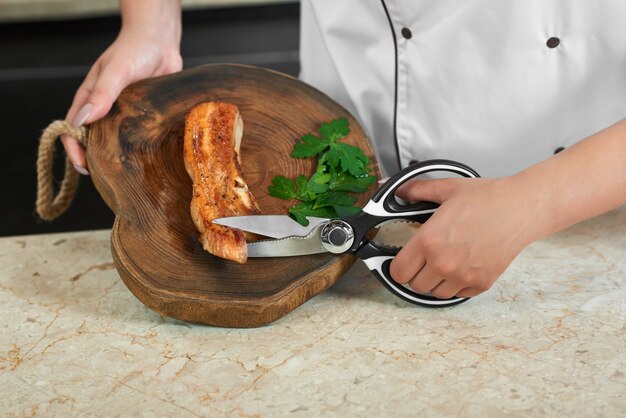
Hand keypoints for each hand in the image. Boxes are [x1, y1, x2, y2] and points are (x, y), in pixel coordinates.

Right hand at [62, 2, 181, 172]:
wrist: (160, 42)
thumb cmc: (134, 50)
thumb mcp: (117, 70)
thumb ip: (102, 93)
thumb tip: (83, 121)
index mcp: (90, 99)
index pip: (73, 130)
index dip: (74, 151)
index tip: (84, 167)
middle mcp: (105, 110)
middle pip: (93, 141)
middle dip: (96, 160)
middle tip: (108, 178)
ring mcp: (125, 114)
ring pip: (116, 142)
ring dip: (117, 157)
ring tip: (126, 174)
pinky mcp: (144, 116)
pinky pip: (138, 137)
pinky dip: (138, 149)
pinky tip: (147, 159)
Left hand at [389, 176, 536, 298]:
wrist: (521, 208)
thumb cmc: (487, 198)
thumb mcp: (447, 189)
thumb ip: (418, 190)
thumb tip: (401, 191)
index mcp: (429, 241)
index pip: (398, 272)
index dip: (397, 266)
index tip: (403, 260)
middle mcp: (444, 263)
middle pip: (414, 285)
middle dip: (416, 273)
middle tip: (424, 259)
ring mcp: (463, 276)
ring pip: (435, 293)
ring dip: (435, 281)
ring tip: (443, 262)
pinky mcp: (481, 283)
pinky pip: (458, 294)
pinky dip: (456, 284)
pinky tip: (461, 266)